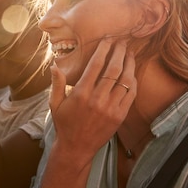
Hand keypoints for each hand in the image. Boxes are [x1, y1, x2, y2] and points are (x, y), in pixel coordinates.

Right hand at [49, 39, 135, 167]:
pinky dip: (133, 81)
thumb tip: (54, 65)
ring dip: (129, 64)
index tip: (108, 39)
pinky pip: (131, 94)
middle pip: (113, 69)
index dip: (104, 49)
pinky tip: (131, 72)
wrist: (76, 148)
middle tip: (122, 41)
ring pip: (125, 80)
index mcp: (80, 94)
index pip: (96, 65)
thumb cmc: (64, 123)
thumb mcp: (55, 103)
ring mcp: (110, 108)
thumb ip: (57, 83)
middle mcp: (97, 99)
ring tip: (129, 53)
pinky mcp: (120, 116)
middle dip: (119, 52)